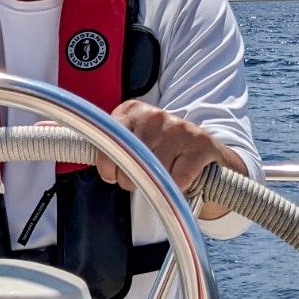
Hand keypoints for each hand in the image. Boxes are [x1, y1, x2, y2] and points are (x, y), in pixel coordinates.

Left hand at [93, 100, 247, 219]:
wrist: (207, 152)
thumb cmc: (162, 149)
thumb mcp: (134, 140)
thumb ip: (113, 147)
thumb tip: (91, 162)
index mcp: (132, 110)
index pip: (107, 141)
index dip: (107, 166)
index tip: (112, 176)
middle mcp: (154, 115)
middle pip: (130, 159)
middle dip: (130, 180)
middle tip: (139, 182)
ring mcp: (178, 127)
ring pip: (154, 170)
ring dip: (155, 186)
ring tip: (161, 180)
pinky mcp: (201, 143)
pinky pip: (178, 178)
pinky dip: (177, 188)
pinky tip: (179, 181)